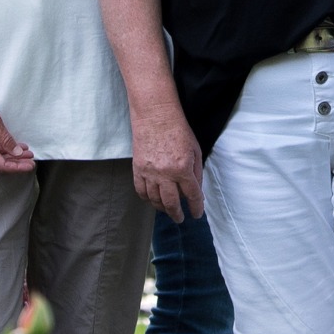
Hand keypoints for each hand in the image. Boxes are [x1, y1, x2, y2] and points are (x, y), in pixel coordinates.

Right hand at [0, 83, 36, 174]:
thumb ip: (5, 138)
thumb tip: (17, 152)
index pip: (1, 165)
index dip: (17, 167)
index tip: (30, 165)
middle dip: (16, 162)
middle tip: (31, 158)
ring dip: (9, 156)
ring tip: (25, 151)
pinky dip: (0, 151)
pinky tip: (12, 147)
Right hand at [128, 100, 206, 220]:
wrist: (155, 116)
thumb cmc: (178, 130)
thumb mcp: (195, 150)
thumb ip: (196, 172)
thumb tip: (196, 191)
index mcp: (183, 168)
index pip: (192, 195)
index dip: (196, 207)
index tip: (196, 214)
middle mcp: (165, 174)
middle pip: (171, 203)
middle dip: (177, 214)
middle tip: (180, 218)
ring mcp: (149, 172)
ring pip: (155, 200)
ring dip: (162, 208)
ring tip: (167, 210)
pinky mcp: (138, 169)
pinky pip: (140, 190)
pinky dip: (146, 198)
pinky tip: (152, 200)